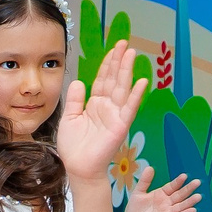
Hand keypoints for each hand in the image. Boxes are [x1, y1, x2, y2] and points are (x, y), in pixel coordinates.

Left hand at [54, 47, 146, 180]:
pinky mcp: (120, 126)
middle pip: (114, 79)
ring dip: (127, 71)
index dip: (108, 64)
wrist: (78, 168)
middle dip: (119, 61)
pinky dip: (136, 95)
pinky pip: (129, 108)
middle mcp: (107, 107)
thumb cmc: (74, 146)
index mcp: (95, 104)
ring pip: (122, 89)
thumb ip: (75, 100)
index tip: (114, 48)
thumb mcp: (70, 118)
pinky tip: (142, 81)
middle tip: (125, 43)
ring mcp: (115, 115)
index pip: (103, 79)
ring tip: (132, 54)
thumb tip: (79, 81)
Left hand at [121, 166, 201, 211]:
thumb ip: (145, 181)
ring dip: (190, 202)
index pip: (172, 187)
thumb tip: (149, 167)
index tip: (184, 176)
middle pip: (180, 195)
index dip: (178, 182)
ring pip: (181, 206)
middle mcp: (167, 203)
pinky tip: (192, 210)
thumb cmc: (135, 209)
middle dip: (188, 189)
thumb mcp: (138, 192)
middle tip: (197, 182)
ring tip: (198, 196)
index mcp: (161, 194)